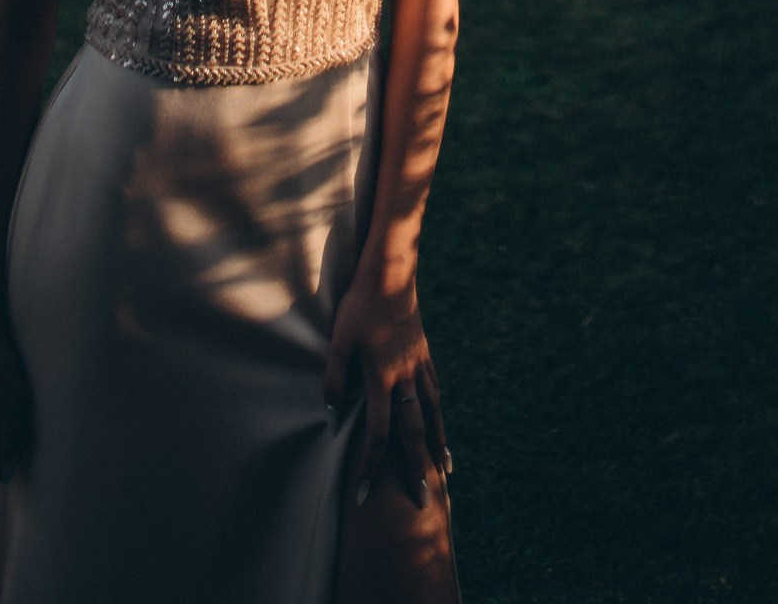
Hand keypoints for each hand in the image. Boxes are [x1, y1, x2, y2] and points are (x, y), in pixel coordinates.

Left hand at [324, 268, 451, 509]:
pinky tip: (440, 421)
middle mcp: (405, 377)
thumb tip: (331, 413)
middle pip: (413, 433)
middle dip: (416, 470)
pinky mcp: (425, 353)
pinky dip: (439, 411)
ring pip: (432, 413)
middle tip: (422, 503)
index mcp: (382, 378)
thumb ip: (334, 376)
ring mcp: (419, 365)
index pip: (378, 434)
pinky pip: (435, 389)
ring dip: (437, 443)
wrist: (391, 273)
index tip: (364, 494)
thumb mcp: (339, 338)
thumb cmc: (359, 305)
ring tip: (446, 470)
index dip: (371, 466)